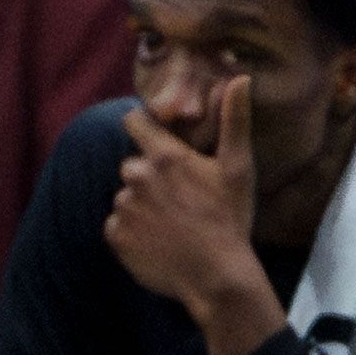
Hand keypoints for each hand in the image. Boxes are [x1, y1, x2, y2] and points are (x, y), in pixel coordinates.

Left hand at [105, 76, 263, 315]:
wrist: (216, 277)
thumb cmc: (230, 220)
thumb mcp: (238, 168)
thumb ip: (234, 120)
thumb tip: (240, 78)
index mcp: (164, 156)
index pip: (134, 122)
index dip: (143, 127)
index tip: (156, 139)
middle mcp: (137, 177)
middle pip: (133, 166)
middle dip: (151, 177)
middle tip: (181, 200)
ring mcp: (123, 208)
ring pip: (127, 197)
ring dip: (144, 206)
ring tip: (173, 225)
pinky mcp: (115, 236)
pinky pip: (118, 226)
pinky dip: (134, 232)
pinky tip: (160, 242)